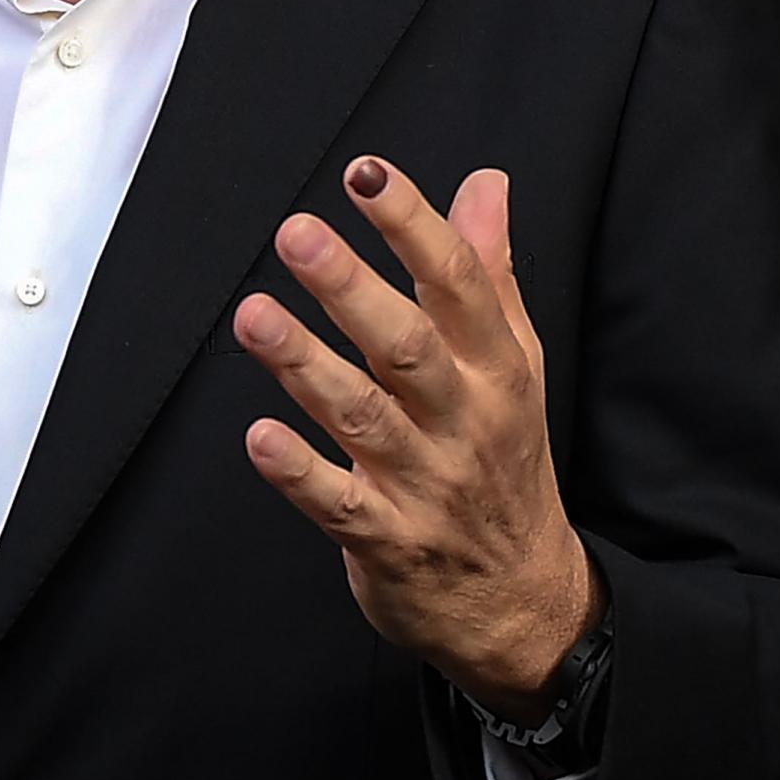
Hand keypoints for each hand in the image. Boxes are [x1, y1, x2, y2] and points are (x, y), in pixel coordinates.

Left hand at [234, 157, 599, 722]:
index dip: (413, 226)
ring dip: (305, 365)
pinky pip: (339, 505)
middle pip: (407, 346)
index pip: (459, 285)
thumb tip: (486, 183)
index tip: (367, 175)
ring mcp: (426, 483)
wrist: (525, 604)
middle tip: (297, 233)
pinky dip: (299, 471)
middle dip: (351, 288)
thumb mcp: (515, 364)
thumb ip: (489, 271)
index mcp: (497, 370)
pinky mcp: (387, 541)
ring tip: (254, 316)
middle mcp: (465, 421)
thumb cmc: (505, 461)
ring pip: (363, 417)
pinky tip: (258, 436)